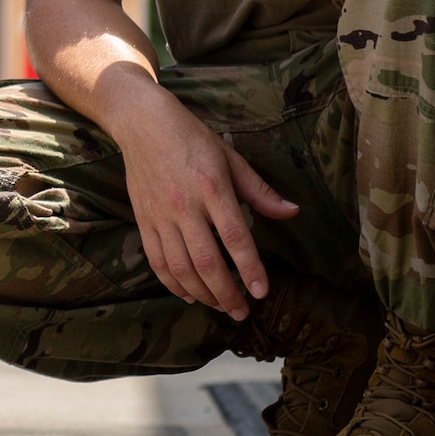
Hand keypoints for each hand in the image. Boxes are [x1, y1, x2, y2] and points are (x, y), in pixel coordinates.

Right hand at [119, 96, 297, 319]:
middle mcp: (185, 206)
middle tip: (242, 311)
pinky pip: (157, 261)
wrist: (142, 124)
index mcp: (212, 188)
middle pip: (207, 262)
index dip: (250, 269)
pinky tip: (188, 294)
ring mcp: (160, 216)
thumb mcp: (230, 158)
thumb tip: (292, 212)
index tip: (261, 291)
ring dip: (202, 294)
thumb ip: (259, 191)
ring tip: (220, 306)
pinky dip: (172, 283)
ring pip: (181, 267)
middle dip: (226, 293)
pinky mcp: (143, 220)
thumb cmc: (191, 138)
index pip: (235, 238)